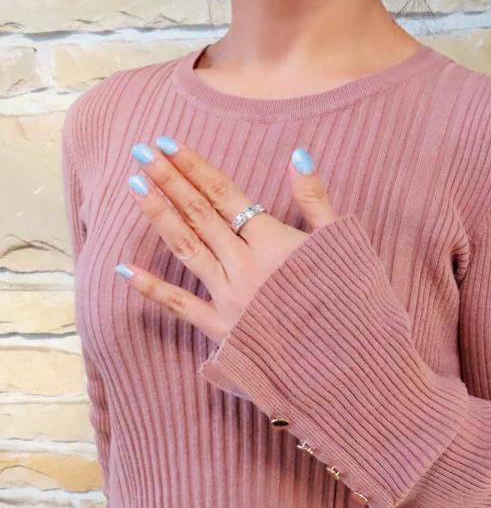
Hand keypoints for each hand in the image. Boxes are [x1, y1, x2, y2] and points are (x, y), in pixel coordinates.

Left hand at [115, 137, 339, 342]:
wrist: (345, 363)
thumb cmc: (348, 301)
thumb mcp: (340, 244)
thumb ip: (315, 199)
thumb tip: (298, 154)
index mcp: (273, 242)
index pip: (225, 194)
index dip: (194, 166)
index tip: (166, 143)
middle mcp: (245, 266)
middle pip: (200, 215)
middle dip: (169, 181)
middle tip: (141, 154)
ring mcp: (230, 299)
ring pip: (187, 249)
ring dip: (159, 216)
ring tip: (135, 187)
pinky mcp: (223, 331)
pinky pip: (181, 306)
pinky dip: (152, 289)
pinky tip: (124, 268)